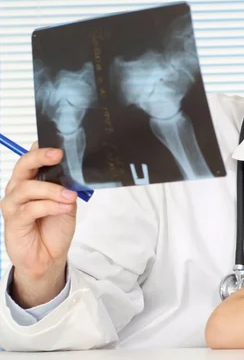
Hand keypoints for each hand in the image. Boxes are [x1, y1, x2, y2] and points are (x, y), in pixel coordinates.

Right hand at [0, 143, 77, 307]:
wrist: (48, 256)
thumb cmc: (55, 226)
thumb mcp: (67, 201)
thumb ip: (67, 185)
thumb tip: (74, 170)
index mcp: (31, 180)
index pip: (31, 157)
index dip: (42, 148)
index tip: (59, 144)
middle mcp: (18, 189)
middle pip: (23, 166)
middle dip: (40, 157)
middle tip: (58, 155)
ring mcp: (13, 205)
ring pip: (27, 187)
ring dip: (52, 189)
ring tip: (69, 195)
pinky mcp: (13, 221)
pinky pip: (30, 208)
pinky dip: (50, 206)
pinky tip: (63, 207)